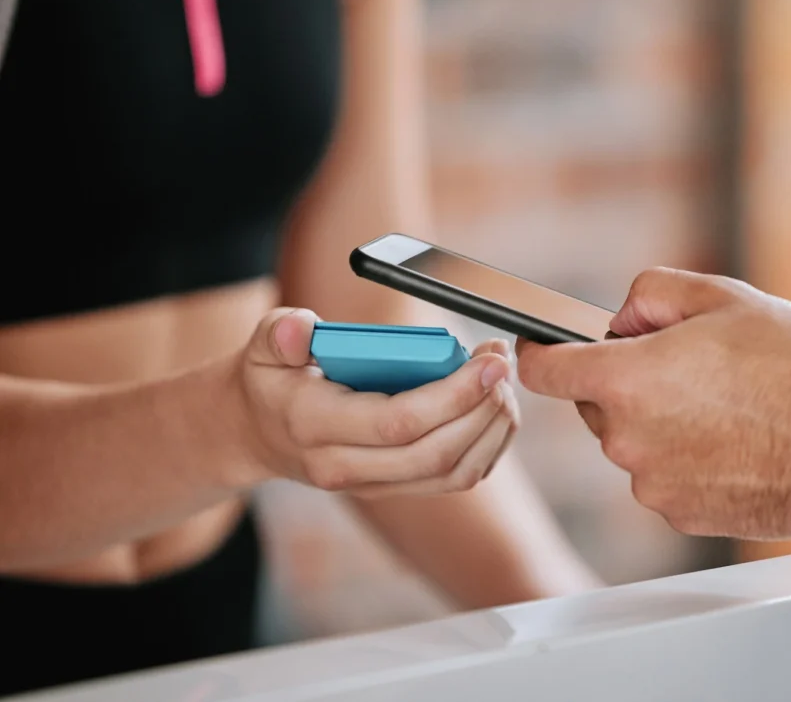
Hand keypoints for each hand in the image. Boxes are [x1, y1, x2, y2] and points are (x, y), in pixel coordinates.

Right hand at [225, 309, 519, 497]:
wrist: (259, 431)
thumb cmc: (272, 377)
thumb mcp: (264, 344)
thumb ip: (281, 333)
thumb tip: (301, 328)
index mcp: (314, 426)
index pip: (396, 423)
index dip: (453, 395)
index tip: (490, 362)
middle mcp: (345, 467)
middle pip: (435, 454)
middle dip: (482, 410)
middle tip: (504, 363)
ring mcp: (373, 484)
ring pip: (453, 475)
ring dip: (492, 430)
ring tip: (504, 384)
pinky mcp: (397, 487)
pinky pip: (454, 478)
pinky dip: (487, 445)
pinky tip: (494, 407)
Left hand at [516, 268, 790, 540]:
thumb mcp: (723, 297)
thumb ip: (654, 293)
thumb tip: (625, 315)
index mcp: (625, 378)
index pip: (542, 369)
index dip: (539, 354)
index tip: (544, 349)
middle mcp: (625, 437)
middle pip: (596, 406)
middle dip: (628, 385)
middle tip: (689, 370)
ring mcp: (650, 482)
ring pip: (636, 444)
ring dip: (662, 426)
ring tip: (727, 410)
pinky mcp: (680, 515)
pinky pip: (666, 479)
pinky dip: (689, 463)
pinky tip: (735, 445)